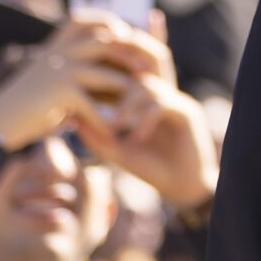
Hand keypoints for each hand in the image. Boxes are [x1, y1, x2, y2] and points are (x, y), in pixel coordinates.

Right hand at [0, 18, 147, 150]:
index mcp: (58, 42)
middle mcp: (61, 50)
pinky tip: (113, 130)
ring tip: (137, 107)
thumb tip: (121, 50)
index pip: (92, 18)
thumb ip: (80, 61)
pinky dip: (105, 119)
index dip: (115, 23)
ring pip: (108, 76)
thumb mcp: (53, 72)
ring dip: (125, 95)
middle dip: (132, 58)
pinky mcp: (60, 92)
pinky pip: (93, 104)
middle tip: (148, 73)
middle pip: (109, 43)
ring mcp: (61, 69)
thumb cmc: (32, 99)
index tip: (131, 36)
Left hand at [74, 75, 217, 211]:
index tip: (77, 102)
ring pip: (146, 86)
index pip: (117, 81)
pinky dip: (145, 119)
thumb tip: (72, 117)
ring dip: (127, 105)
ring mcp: (173, 101)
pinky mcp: (187, 112)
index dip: (97, 87)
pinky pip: (163, 105)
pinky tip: (137, 138)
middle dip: (110, 90)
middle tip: (93, 109)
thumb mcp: (116, 151)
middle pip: (131, 76)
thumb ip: (96, 135)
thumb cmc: (148, 167)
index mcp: (140, 102)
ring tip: (114, 127)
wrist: (181, 185)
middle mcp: (158, 96)